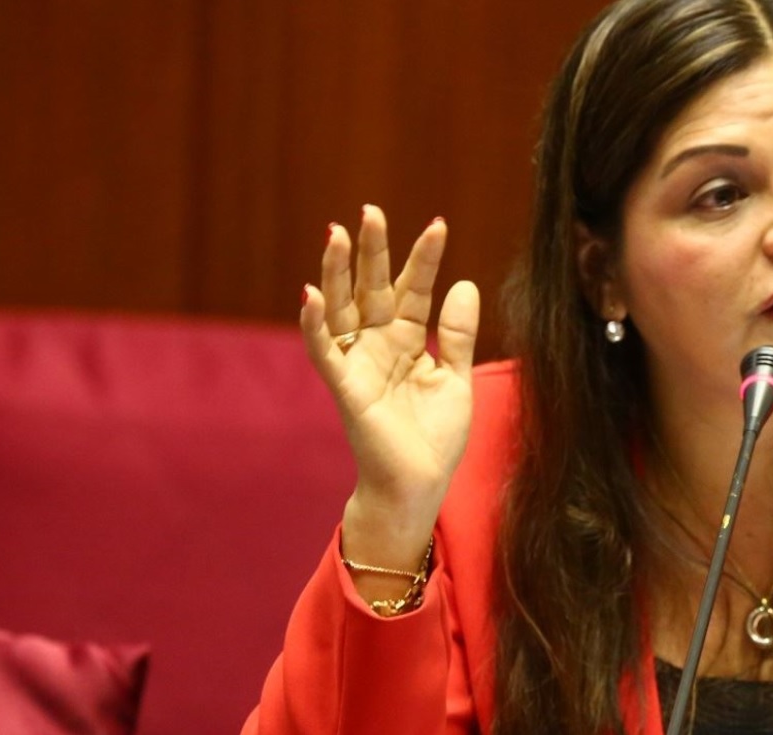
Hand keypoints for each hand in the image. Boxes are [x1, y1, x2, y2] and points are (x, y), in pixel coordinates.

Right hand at [299, 205, 479, 567]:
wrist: (419, 486)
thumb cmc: (435, 438)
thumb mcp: (455, 377)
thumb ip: (456, 334)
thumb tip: (464, 283)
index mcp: (407, 340)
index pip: (413, 289)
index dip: (424, 259)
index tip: (437, 224)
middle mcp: (377, 344)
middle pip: (372, 288)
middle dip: (372, 251)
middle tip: (370, 211)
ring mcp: (357, 363)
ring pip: (341, 308)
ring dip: (336, 272)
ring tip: (336, 233)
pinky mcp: (344, 387)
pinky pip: (324, 350)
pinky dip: (314, 323)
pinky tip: (309, 293)